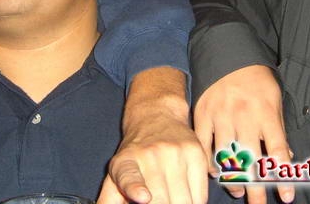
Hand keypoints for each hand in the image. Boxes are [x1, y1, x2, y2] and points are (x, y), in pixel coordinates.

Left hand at [98, 68, 207, 203]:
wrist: (157, 115)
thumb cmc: (136, 151)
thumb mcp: (117, 171)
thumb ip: (109, 198)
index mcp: (126, 163)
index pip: (129, 177)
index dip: (135, 188)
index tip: (143, 198)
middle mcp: (150, 154)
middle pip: (163, 201)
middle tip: (159, 203)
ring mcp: (175, 153)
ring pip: (184, 201)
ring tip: (171, 198)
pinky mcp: (196, 153)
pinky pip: (200, 195)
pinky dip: (195, 201)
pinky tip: (185, 195)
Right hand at [194, 65, 293, 203]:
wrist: (228, 52)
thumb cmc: (256, 79)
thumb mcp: (275, 99)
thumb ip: (278, 129)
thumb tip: (285, 159)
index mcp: (266, 112)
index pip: (277, 151)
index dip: (282, 177)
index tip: (286, 197)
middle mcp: (243, 116)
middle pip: (250, 160)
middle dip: (254, 188)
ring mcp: (220, 115)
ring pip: (224, 155)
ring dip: (231, 178)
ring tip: (237, 191)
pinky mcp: (202, 113)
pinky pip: (202, 144)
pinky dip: (207, 161)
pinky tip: (213, 173)